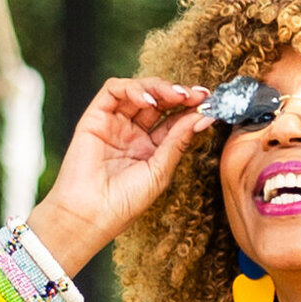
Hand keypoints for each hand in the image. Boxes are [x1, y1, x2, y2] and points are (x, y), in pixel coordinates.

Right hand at [32, 76, 204, 274]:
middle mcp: (132, 133)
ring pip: (138, 90)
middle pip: (159, 101)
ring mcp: (114, 123)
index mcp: (150, 148)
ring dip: (160, 88)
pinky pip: (113, 90)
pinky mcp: (95, 117)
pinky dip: (133, 88)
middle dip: (179, 94)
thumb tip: (203, 116)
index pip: (174, 120)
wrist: (90, 214)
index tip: (209, 103)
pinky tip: (149, 100)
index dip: (191, 109)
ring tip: (176, 95)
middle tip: (197, 95)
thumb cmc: (123, 202)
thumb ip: (178, 140)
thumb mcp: (160, 171)